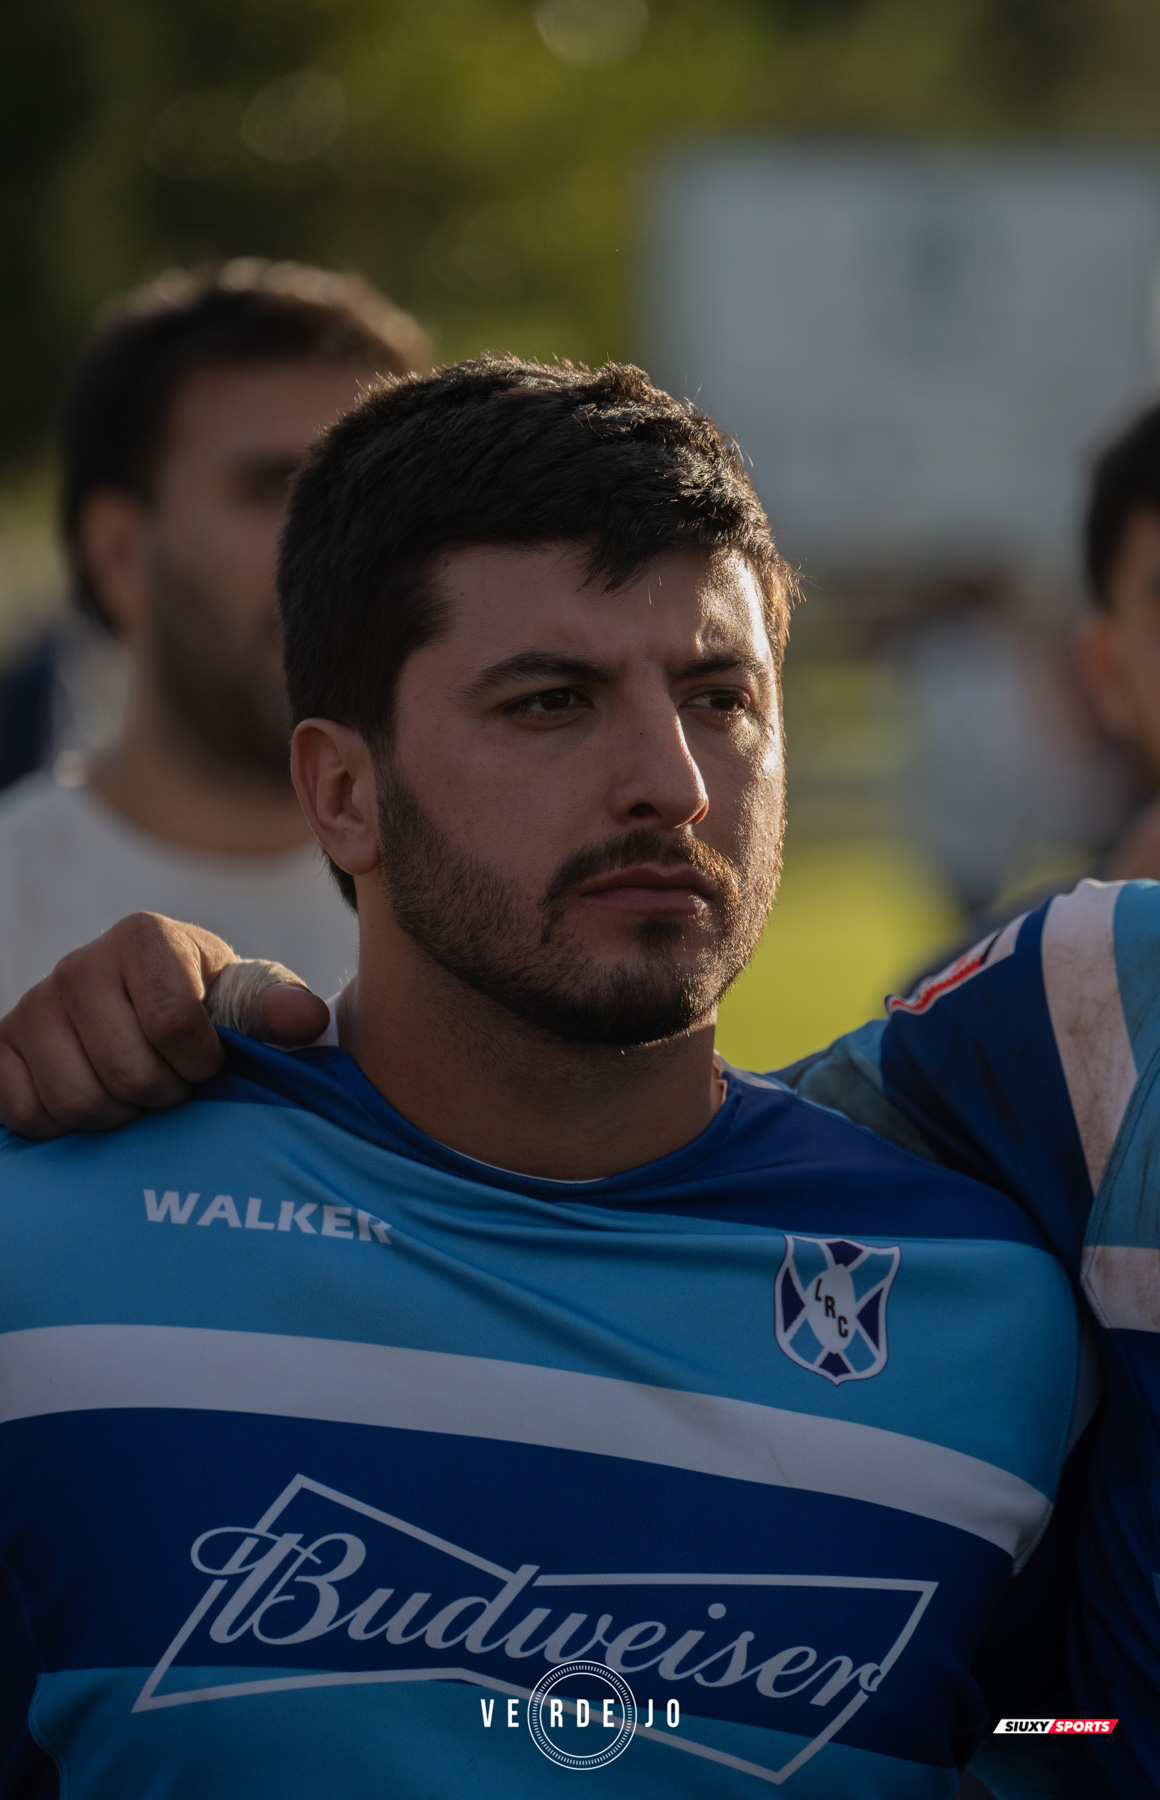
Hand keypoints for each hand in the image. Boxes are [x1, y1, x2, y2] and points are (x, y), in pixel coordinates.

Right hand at [0, 912, 326, 1137]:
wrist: (146, 1009)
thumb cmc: (207, 1005)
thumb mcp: (248, 998)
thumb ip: (279, 1007)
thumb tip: (304, 1021)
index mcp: (145, 937)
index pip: (173, 1024)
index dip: (199, 1064)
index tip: (209, 1064)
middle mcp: (79, 963)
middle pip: (125, 1071)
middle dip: (162, 1094)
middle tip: (172, 1085)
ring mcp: (33, 1004)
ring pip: (75, 1099)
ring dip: (117, 1115)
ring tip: (137, 1094)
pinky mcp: (1, 1044)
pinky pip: (22, 1110)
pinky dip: (62, 1124)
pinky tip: (93, 1099)